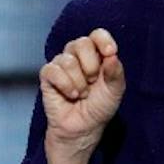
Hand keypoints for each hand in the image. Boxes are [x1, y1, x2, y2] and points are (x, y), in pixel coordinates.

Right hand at [39, 28, 127, 153]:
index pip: (97, 34)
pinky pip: (53, 71)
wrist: (83, 128)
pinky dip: (65, 85)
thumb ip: (116, 72)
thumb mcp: (115, 90)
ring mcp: (61, 65)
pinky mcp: (47, 76)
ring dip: (79, 82)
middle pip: (81, 43)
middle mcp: (77, 56)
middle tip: (93, 82)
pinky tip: (70, 95)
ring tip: (82, 94)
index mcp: (96, 54)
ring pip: (68, 60)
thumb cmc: (99, 108)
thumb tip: (112, 55)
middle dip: (91, 65)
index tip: (110, 53)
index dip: (103, 40)